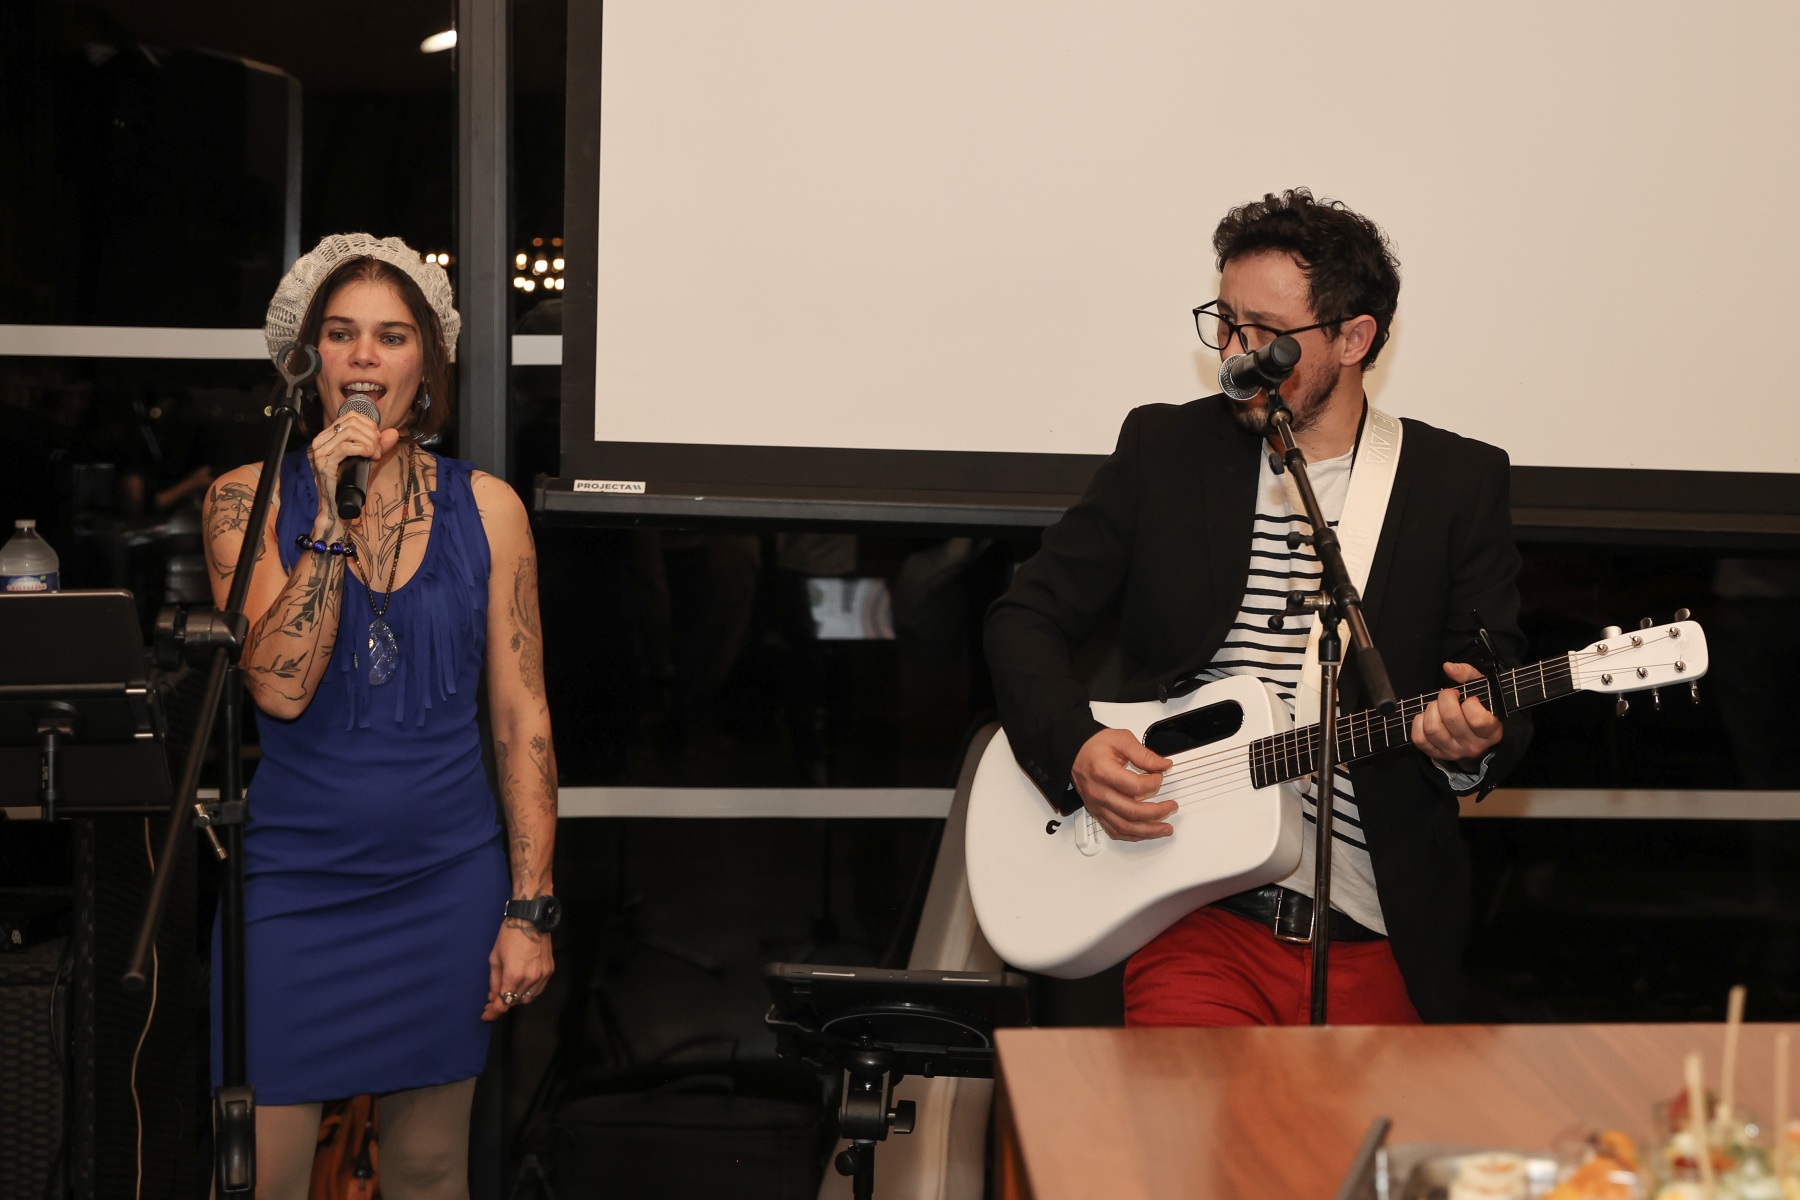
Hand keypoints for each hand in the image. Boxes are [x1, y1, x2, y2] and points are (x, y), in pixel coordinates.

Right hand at [306, 411, 398, 527]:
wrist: (337, 507)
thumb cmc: (349, 484)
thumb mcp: (366, 460)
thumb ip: (379, 446)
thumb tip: (393, 432)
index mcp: (327, 436)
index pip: (350, 416)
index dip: (369, 424)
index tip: (377, 440)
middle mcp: (320, 441)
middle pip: (351, 422)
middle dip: (371, 434)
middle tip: (378, 449)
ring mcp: (319, 451)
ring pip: (349, 432)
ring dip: (369, 442)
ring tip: (375, 454)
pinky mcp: (323, 463)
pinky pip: (345, 448)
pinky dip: (362, 449)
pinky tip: (370, 455)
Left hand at [482, 920, 554, 1021]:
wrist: (531, 919)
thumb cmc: (508, 936)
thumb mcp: (495, 958)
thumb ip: (494, 981)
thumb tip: (493, 997)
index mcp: (513, 976)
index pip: (503, 1004)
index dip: (493, 1012)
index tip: (485, 1015)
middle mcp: (530, 980)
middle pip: (515, 1002)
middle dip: (503, 1003)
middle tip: (493, 1000)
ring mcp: (542, 976)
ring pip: (528, 998)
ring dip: (516, 998)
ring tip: (508, 991)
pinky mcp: (550, 971)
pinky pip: (538, 990)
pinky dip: (528, 992)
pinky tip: (521, 986)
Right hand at [1071, 728, 1175, 840]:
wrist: (1074, 752)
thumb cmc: (1094, 746)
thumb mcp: (1121, 740)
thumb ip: (1144, 754)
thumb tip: (1163, 765)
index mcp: (1104, 772)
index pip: (1136, 787)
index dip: (1154, 783)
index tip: (1160, 775)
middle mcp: (1099, 792)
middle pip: (1132, 812)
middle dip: (1157, 813)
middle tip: (1171, 807)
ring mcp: (1097, 805)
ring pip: (1125, 827)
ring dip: (1148, 831)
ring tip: (1164, 829)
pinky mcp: (1096, 812)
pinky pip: (1115, 831)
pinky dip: (1132, 835)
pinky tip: (1144, 833)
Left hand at [1410, 661, 1503, 768]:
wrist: (1474, 737)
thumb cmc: (1480, 709)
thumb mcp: (1482, 690)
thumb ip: (1468, 675)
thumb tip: (1448, 667)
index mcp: (1491, 732)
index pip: (1478, 719)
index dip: (1470, 703)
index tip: (1469, 698)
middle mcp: (1473, 746)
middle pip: (1451, 718)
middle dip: (1445, 699)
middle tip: (1448, 696)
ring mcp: (1453, 752)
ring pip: (1433, 728)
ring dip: (1431, 710)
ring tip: (1437, 706)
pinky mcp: (1436, 754)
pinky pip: (1419, 738)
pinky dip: (1418, 722)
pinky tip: (1427, 716)